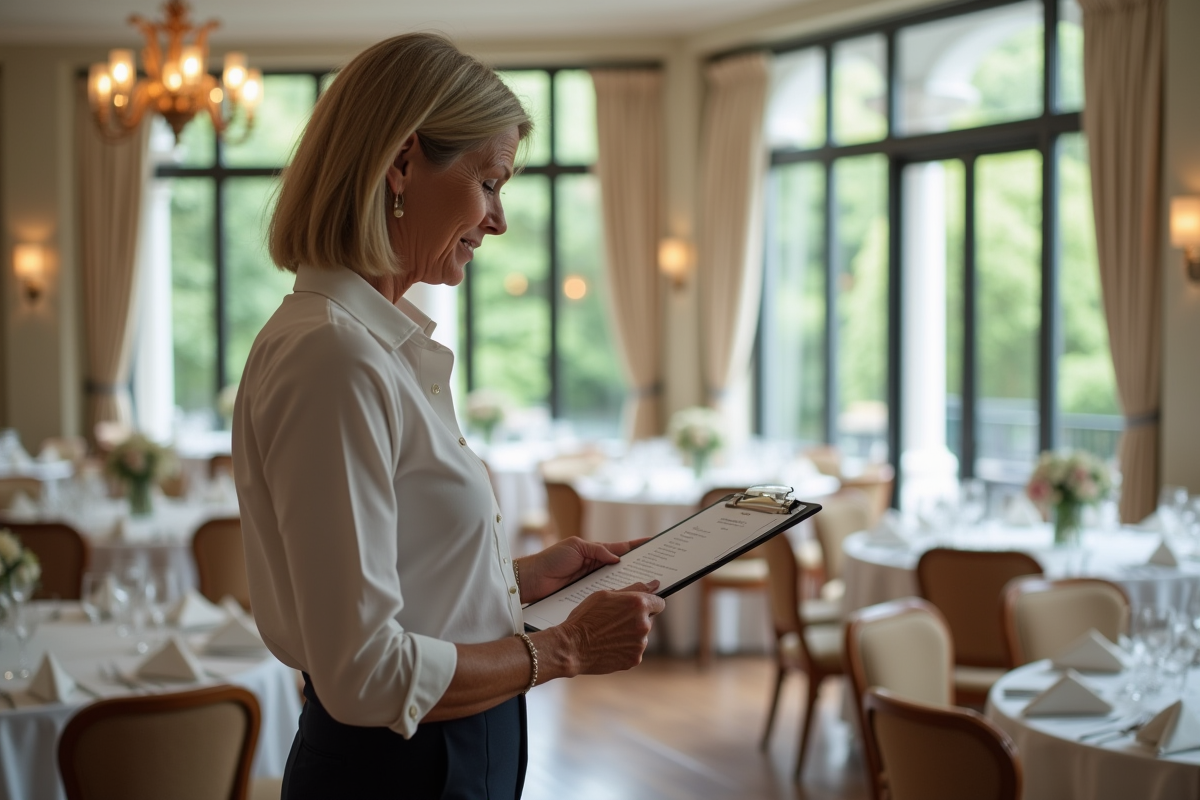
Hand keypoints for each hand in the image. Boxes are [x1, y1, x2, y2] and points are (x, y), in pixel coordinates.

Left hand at [517, 537, 649, 602]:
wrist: (531, 580)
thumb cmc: (550, 559)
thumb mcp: (576, 547)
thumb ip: (597, 550)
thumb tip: (617, 559)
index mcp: (595, 551)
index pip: (622, 548)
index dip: (638, 546)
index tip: (655, 543)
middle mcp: (597, 567)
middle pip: (624, 567)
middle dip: (640, 567)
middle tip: (658, 568)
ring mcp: (593, 582)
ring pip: (617, 582)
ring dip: (630, 584)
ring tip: (648, 586)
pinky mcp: (587, 595)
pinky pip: (606, 595)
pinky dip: (616, 596)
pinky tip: (627, 599)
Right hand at [559, 582, 664, 674]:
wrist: (572, 647)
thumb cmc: (585, 618)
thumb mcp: (605, 595)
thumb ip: (633, 589)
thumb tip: (653, 585)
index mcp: (638, 604)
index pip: (659, 602)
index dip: (649, 603)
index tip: (641, 606)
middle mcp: (644, 624)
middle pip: (649, 619)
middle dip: (636, 619)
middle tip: (615, 621)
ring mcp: (640, 644)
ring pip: (641, 636)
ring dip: (630, 634)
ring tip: (608, 635)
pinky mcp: (634, 659)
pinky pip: (634, 650)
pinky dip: (625, 649)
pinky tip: (609, 646)